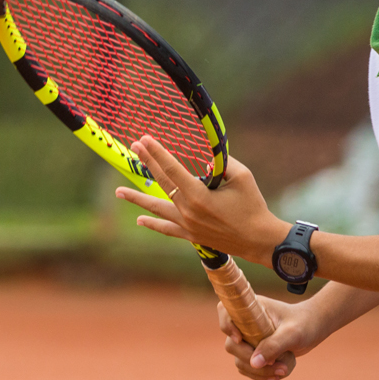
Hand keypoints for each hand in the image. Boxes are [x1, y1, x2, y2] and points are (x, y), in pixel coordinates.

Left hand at [115, 136, 285, 263]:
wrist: (259, 240)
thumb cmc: (253, 206)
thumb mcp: (242, 177)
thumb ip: (223, 163)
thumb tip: (207, 157)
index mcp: (198, 195)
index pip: (172, 169)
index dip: (157, 153)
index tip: (145, 139)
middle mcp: (188, 211)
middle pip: (162, 183)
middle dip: (148, 162)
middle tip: (134, 147)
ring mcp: (187, 225)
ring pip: (157, 208)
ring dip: (137, 198)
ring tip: (119, 190)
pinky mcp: (191, 236)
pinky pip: (167, 228)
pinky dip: (153, 224)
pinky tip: (140, 220)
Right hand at [218, 298, 317, 379]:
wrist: (313, 328)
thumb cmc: (304, 324)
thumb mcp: (292, 333)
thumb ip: (273, 346)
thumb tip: (254, 363)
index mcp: (251, 309)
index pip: (225, 311)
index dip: (226, 325)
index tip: (240, 340)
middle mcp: (245, 323)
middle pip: (232, 345)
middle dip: (253, 360)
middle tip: (278, 366)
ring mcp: (248, 339)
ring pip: (240, 361)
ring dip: (260, 372)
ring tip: (284, 371)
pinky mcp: (254, 352)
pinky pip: (248, 369)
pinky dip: (262, 375)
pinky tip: (278, 376)